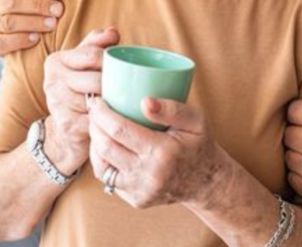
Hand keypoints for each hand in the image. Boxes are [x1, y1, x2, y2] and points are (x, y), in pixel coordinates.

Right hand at [0, 0, 62, 55]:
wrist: (23, 43)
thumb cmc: (31, 11)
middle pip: (12, 2)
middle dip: (38, 5)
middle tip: (59, 10)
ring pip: (8, 22)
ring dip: (33, 22)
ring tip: (52, 24)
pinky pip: (2, 42)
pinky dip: (20, 39)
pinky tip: (36, 39)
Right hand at [42, 28, 119, 171]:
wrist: (66, 129)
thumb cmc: (81, 88)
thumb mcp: (85, 63)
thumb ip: (97, 43)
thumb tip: (113, 32)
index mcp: (55, 61)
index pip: (91, 55)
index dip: (112, 62)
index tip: (124, 68)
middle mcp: (51, 82)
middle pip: (96, 80)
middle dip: (115, 85)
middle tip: (129, 89)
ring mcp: (56, 105)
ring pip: (97, 101)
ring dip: (114, 104)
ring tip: (124, 103)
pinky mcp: (66, 126)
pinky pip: (97, 120)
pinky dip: (109, 120)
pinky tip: (116, 119)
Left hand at [88, 96, 224, 209]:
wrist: (206, 182)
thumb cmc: (199, 145)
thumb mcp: (196, 121)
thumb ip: (172, 109)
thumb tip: (144, 100)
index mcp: (163, 152)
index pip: (120, 130)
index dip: (103, 114)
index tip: (98, 101)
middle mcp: (149, 174)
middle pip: (106, 147)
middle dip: (95, 125)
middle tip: (95, 110)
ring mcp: (141, 190)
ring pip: (102, 165)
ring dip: (95, 143)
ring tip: (98, 126)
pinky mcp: (136, 199)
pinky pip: (108, 179)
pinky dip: (102, 160)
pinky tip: (106, 146)